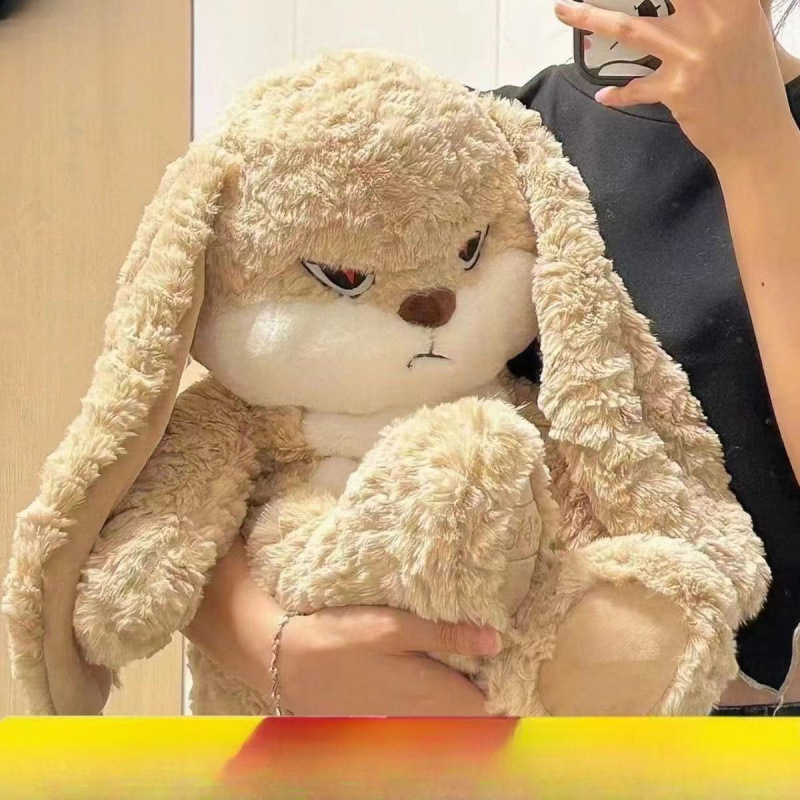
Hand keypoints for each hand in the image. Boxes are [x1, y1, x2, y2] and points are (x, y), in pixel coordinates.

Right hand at [277, 606, 501, 716]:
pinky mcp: (384, 718)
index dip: (504, 695)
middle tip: (497, 666)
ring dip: (463, 701)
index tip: (514, 672)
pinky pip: (424, 718)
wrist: (290, 664)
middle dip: (488, 699)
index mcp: (431, 692)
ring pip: (447, 719)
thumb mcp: (396, 626)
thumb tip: (495, 641)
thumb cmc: (344, 639)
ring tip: (472, 671)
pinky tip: (434, 679)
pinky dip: (438, 703)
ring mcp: (401, 720)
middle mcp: (421, 714)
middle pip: (468, 717)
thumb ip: (446, 635)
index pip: (485, 709)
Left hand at [554, 0, 796, 163]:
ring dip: (590, 18)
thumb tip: (701, 2)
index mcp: (734, 4)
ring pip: (629, 28)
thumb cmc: (752, 77)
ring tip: (562, 9)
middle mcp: (712, 22)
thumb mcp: (749, 28)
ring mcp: (690, 56)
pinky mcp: (675, 89)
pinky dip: (618, 94)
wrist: (755, 132)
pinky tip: (603, 96)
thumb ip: (729, 6)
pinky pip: (635, 88)